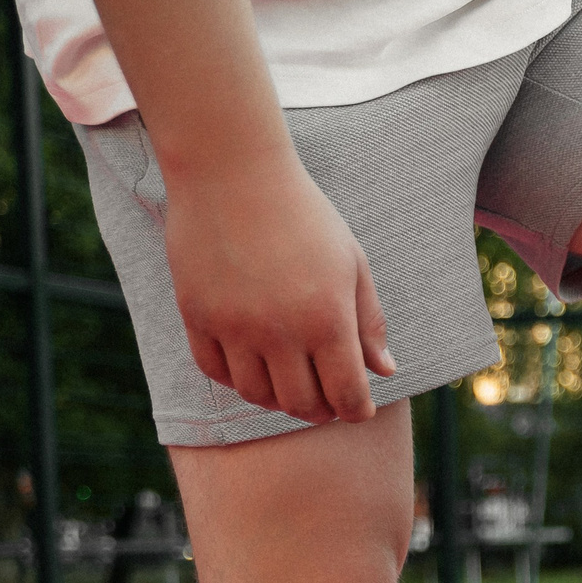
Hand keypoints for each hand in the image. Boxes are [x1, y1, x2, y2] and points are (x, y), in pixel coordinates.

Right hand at [164, 155, 393, 423]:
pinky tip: (253, 366)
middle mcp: (279, 331)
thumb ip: (369, 321)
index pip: (347, 395)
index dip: (357, 411)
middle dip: (321, 410)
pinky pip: (216, 371)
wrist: (231, 172)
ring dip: (278, 400)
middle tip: (327, 401)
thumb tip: (385, 371)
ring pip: (257, 395)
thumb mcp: (352, 263)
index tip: (359, 409)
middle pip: (301, 405)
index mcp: (327, 320)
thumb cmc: (304, 215)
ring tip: (291, 384)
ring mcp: (233, 326)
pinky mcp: (196, 315)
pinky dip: (237, 379)